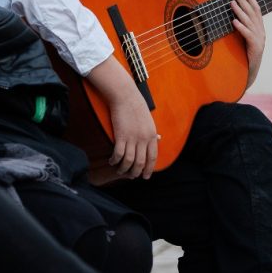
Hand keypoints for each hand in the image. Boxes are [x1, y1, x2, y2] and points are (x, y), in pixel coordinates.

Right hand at [86, 56, 157, 178]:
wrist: (125, 95)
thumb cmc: (136, 106)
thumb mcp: (149, 120)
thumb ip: (152, 132)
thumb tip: (159, 139)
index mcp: (152, 135)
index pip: (152, 157)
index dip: (149, 169)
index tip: (145, 176)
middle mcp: (144, 139)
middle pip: (141, 163)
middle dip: (136, 173)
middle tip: (131, 177)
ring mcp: (132, 138)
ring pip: (129, 161)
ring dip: (124, 169)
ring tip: (120, 171)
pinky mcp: (121, 136)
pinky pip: (119, 154)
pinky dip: (115, 160)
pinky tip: (112, 161)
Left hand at [231, 0, 265, 87]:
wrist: (250, 73)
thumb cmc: (245, 55)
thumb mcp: (244, 39)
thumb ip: (242, 27)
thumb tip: (232, 15)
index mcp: (259, 28)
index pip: (256, 10)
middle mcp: (261, 32)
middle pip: (252, 13)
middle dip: (244, 0)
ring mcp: (259, 40)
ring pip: (249, 22)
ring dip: (240, 11)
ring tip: (232, 3)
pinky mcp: (255, 48)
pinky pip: (247, 35)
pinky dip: (241, 27)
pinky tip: (234, 21)